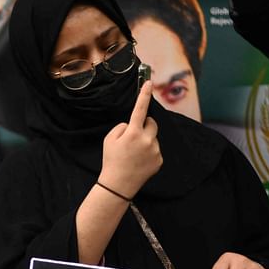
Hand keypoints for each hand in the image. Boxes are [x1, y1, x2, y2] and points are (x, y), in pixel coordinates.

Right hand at [97, 81, 161, 200]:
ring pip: (154, 137)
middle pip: (152, 122)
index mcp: (133, 133)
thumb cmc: (111, 161)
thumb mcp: (109, 139)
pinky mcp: (159, 160)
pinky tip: (140, 161)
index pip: (140, 109)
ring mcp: (155, 150)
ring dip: (146, 140)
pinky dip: (149, 152)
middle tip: (134, 136)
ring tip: (134, 154)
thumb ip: (122, 127)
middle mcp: (147, 140)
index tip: (148, 82)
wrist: (118, 185)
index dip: (144, 94)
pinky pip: (156, 149)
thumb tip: (132, 125)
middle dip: (145, 126)